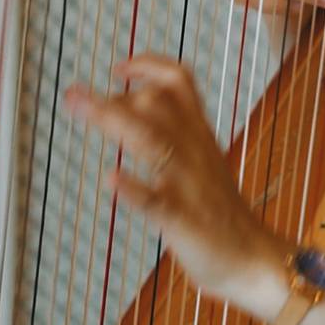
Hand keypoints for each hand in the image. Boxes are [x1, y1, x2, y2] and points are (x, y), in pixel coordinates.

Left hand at [64, 54, 289, 312]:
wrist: (251, 258)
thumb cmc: (219, 211)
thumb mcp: (201, 159)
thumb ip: (170, 130)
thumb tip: (126, 104)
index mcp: (199, 134)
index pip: (180, 82)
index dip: (149, 66)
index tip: (118, 67)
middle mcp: (193, 150)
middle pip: (158, 105)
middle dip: (112, 95)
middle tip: (72, 94)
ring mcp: (189, 185)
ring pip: (153, 142)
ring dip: (113, 120)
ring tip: (80, 108)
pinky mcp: (184, 222)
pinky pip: (158, 202)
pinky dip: (135, 189)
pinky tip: (112, 178)